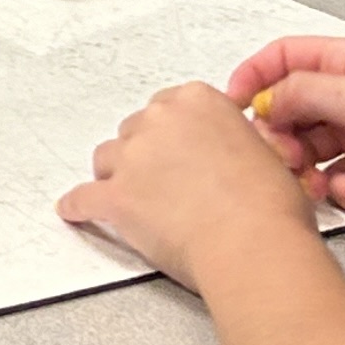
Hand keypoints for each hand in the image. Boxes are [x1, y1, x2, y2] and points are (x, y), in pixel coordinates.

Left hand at [57, 80, 324, 293]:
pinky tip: (76, 210)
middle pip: (135, 130)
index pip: (168, 106)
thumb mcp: (266, 153)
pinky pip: (83, 198)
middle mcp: (159, 121)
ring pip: (107, 159)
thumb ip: (234, 141)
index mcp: (197, 101)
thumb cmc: (268, 206)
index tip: (176, 147)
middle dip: (145, 154)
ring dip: (117, 176)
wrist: (252, 243)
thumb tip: (231, 153)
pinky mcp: (116, 196)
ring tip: (134, 199)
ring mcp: (133, 158)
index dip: (172, 133)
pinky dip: (80, 206)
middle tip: (163, 180)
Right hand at [223, 36, 344, 236]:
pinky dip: (340, 190)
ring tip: (325, 183)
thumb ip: (307, 91)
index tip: (235, 107)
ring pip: (306, 149)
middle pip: (287, 109)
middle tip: (288, 159)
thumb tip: (264, 98)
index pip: (283, 58)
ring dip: (309, 171)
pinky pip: (332, 179)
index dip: (254, 78)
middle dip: (280, 137)